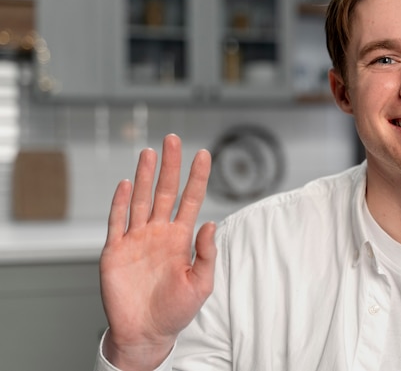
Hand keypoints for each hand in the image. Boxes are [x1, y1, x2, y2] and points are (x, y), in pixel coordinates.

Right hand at [100, 134, 216, 369]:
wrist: (146, 333)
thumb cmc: (175, 311)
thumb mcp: (201, 284)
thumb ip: (206, 254)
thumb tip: (211, 223)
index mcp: (180, 239)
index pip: (190, 200)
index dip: (197, 177)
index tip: (204, 154)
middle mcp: (159, 233)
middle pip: (164, 191)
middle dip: (169, 165)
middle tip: (172, 140)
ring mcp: (136, 239)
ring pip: (140, 200)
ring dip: (143, 176)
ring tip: (148, 153)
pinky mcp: (115, 251)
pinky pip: (117, 221)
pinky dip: (119, 202)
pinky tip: (124, 183)